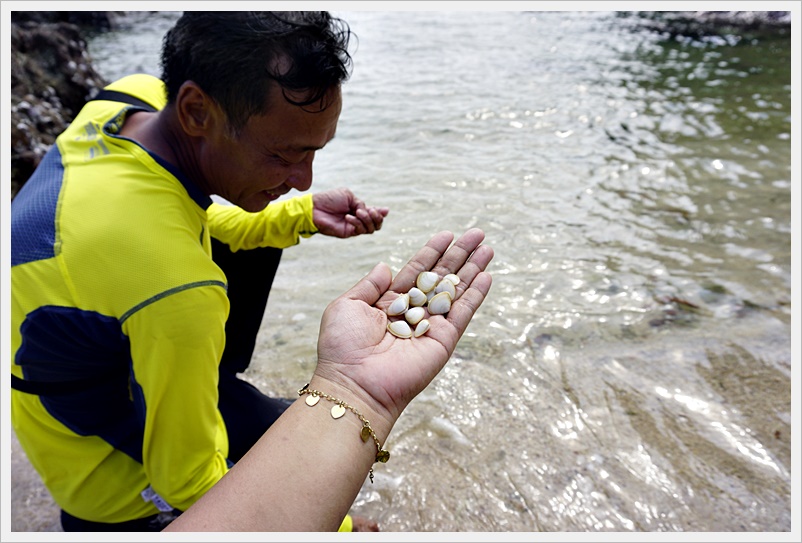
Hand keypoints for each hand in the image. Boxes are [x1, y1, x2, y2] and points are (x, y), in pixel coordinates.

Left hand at [312, 188, 388, 236]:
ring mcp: (353, 227)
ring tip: (358, 212)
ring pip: (371, 229)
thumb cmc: (329, 199)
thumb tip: (372, 211)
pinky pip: (360, 230)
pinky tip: (348, 216)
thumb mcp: (348, 196)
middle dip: (377, 217)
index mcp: (358, 209)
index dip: (381, 213)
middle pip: (376, 224)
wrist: (315, 208)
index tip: (385, 210)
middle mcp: (357, 219)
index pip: (374, 214)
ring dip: (367, 219)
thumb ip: (361, 203)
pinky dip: (357, 223)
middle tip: (372, 211)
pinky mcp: (348, 233)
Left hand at [312, 228, 493, 433]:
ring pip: (456, 291)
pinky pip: (462, 313)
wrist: (354, 383)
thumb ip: (369, 284)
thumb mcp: (347, 306)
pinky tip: (486, 276)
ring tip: (488, 248)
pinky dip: (475, 295)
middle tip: (477, 234)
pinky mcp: (443, 340)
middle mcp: (412, 312)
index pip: (416, 270)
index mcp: (389, 302)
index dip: (432, 252)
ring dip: (473, 269)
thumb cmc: (342, 347)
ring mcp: (430, 326)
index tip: (447, 234)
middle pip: (441, 276)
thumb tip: (385, 266)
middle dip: (459, 255)